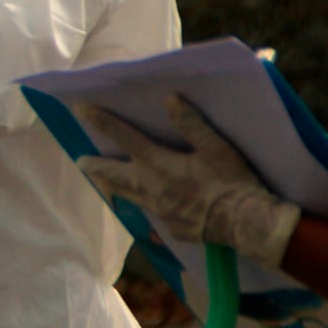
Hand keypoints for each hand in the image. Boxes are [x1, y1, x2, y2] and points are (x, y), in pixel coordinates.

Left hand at [75, 93, 301, 270]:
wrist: (247, 224)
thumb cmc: (232, 182)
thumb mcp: (216, 148)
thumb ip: (191, 124)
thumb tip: (169, 100)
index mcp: (159, 164)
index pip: (124, 137)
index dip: (102, 121)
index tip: (80, 109)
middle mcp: (151, 188)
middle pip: (114, 175)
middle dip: (95, 167)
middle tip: (81, 162)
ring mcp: (159, 210)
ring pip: (129, 196)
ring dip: (116, 186)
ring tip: (105, 182)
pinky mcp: (172, 228)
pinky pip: (153, 213)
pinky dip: (146, 204)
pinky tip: (150, 203)